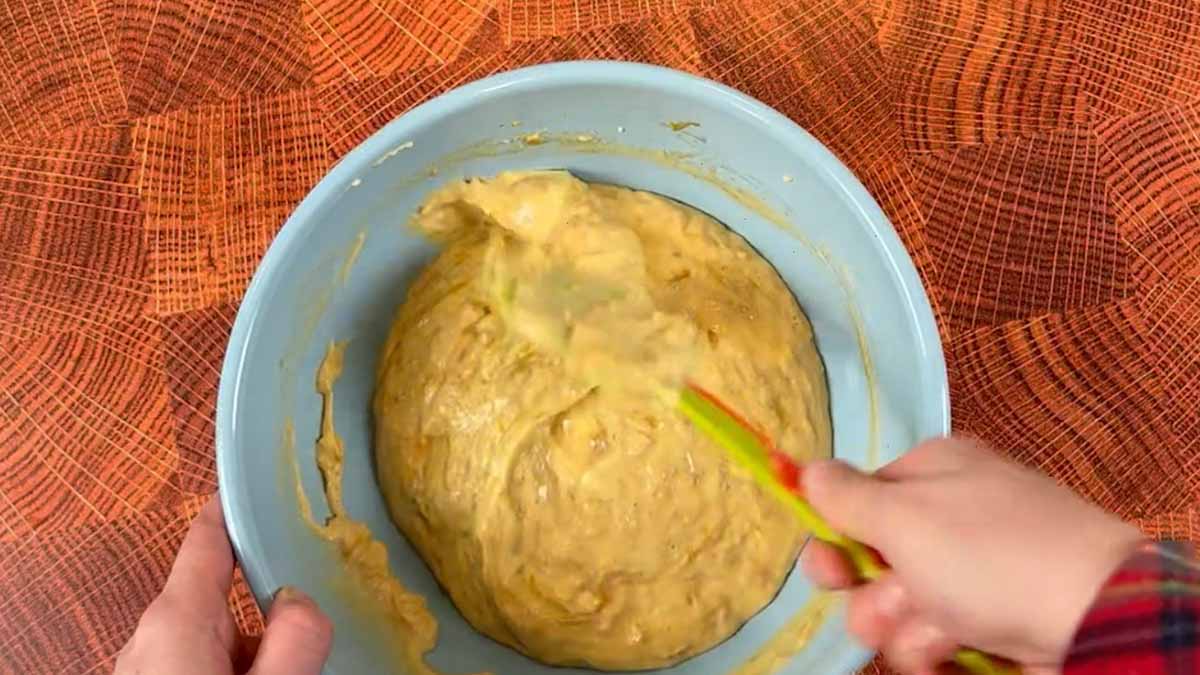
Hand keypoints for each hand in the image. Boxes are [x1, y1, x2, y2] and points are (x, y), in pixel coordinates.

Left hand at [115, 495, 332, 674]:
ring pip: (211, 635)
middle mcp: (150, 636)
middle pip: (218, 592)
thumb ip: (295, 641)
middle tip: (311, 595)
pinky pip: (196, 662)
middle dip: (264, 594)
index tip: (261, 479)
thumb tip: (302, 602)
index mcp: (176, 620)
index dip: (234, 506)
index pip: (206, 539)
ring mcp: (145, 666)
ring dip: (250, 644)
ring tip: (285, 663)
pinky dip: (230, 666)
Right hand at [802, 437, 1142, 674]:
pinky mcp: (991, 619)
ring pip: (900, 605)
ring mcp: (974, 571)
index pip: (860, 501)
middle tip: (893, 605)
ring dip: (906, 626)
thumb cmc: (988, 553)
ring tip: (941, 630)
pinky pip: (936, 634)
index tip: (827, 570)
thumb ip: (844, 495)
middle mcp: (952, 516)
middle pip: (874, 559)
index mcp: (933, 472)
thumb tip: (805, 468)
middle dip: (872, 593)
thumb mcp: (904, 515)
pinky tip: (958, 649)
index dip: (835, 538)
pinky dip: (937, 648)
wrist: (1092, 616)